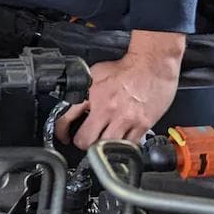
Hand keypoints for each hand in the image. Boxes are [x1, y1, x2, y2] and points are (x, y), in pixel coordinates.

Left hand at [55, 30, 183, 148]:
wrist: (152, 65)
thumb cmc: (127, 67)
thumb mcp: (96, 73)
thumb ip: (84, 90)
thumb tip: (73, 101)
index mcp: (93, 94)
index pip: (67, 118)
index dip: (61, 131)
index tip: (64, 135)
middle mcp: (107, 108)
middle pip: (86, 140)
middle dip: (82, 143)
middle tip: (84, 141)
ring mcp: (125, 119)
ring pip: (107, 147)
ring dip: (102, 148)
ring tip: (102, 144)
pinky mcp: (141, 125)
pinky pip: (128, 146)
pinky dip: (122, 146)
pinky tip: (120, 142)